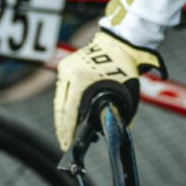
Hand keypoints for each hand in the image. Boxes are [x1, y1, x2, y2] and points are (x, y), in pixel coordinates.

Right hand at [52, 26, 162, 153]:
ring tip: (66, 131)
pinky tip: (69, 113)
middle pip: (60, 107)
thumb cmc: (126, 67)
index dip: (66, 130)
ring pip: (59, 98)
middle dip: (62, 127)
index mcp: (79, 79)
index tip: (66, 143)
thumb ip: (121, 114)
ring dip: (63, 115)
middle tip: (64, 141)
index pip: (69, 111)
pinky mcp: (66, 65)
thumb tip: (117, 132)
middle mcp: (68, 73)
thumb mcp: (126, 93)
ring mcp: (65, 67)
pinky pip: (63, 88)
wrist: (121, 42)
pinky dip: (65, 102)